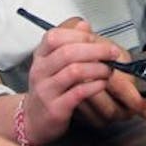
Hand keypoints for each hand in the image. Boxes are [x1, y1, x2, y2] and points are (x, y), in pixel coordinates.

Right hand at [20, 18, 141, 143]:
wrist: (33, 120)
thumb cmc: (48, 89)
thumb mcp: (53, 63)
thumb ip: (69, 43)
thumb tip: (84, 24)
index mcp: (40, 56)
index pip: (55, 36)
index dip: (79, 35)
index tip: (96, 38)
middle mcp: (40, 71)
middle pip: (68, 52)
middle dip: (95, 50)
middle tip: (112, 52)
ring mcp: (46, 90)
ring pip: (74, 71)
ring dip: (98, 68)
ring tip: (108, 70)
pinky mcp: (56, 108)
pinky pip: (78, 92)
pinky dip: (94, 86)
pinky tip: (102, 83)